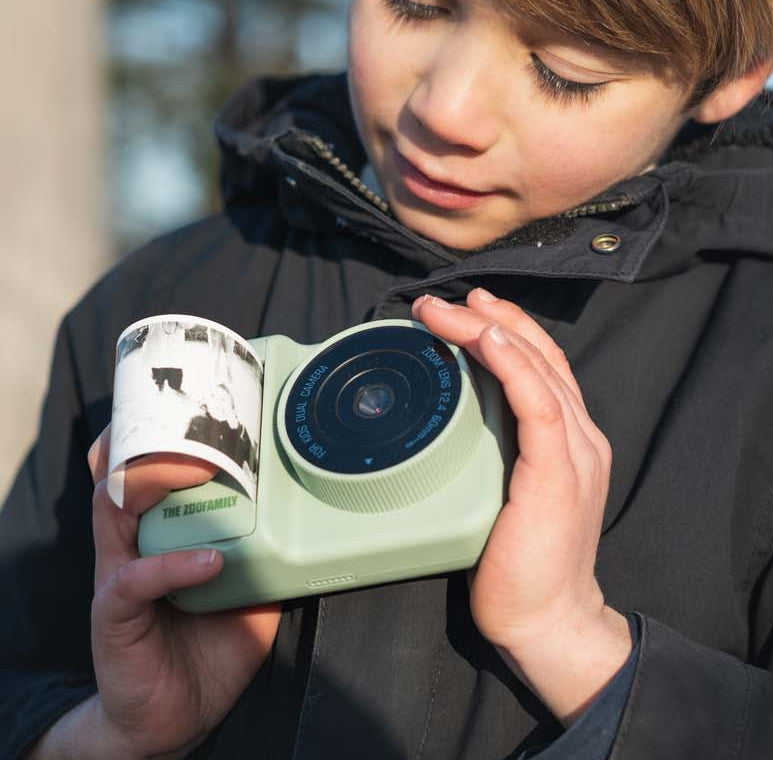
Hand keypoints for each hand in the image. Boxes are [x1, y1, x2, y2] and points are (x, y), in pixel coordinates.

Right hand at [32, 428, 280, 759]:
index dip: (163, 432)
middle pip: (124, 473)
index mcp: (161, 530)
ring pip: (114, 510)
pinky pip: (134, 580)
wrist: (176, 716)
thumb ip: (272, 549)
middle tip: (190, 416)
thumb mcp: (251, 587)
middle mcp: (133, 542)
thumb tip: (315, 516)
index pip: (149, 468)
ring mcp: (119, 575)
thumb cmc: (210, 644)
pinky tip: (209, 562)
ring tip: (199, 471)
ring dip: (153, 484)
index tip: (197, 399)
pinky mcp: (114, 614)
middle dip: (149, 438)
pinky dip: (172, 566)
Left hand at [412, 290, 630, 723]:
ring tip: (448, 309)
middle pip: (541, 356)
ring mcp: (577, 452)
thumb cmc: (520, 564)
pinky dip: (514, 367)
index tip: (470, 307)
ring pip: (539, 370)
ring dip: (490, 331)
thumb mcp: (510, 493)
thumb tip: (455, 424)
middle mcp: (582, 436)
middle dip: (492, 319)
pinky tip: (488, 340)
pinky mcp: (559, 473)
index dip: (509, 329)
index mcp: (572, 439)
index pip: (544, 366)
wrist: (549, 621)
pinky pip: (540, 405)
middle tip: (448, 298)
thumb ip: (501, 454)